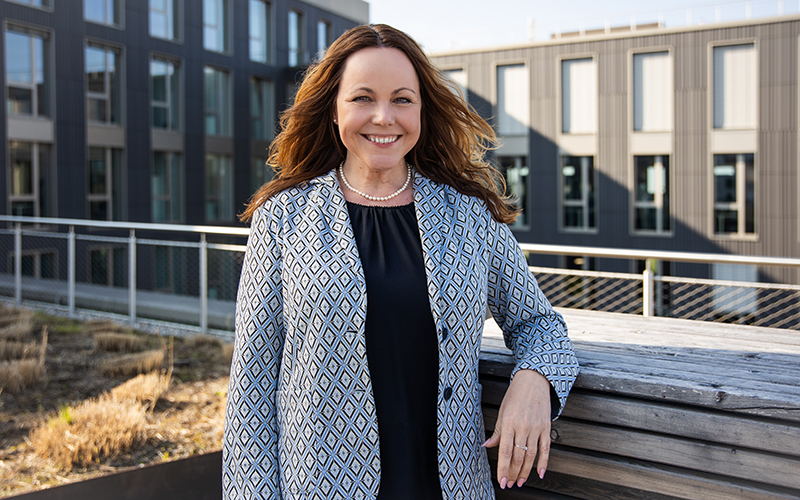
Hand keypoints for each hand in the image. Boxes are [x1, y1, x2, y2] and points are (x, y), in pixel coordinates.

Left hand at [482, 369, 551, 488]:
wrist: (533, 380)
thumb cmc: (515, 395)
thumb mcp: (502, 411)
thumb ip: (497, 431)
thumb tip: (487, 446)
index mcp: (508, 423)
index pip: (504, 451)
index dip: (502, 468)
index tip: (501, 481)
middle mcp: (522, 427)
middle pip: (518, 457)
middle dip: (513, 473)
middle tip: (509, 484)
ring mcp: (535, 428)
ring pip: (531, 455)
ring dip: (525, 472)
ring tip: (520, 481)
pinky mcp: (546, 427)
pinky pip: (546, 448)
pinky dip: (543, 462)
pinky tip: (539, 473)